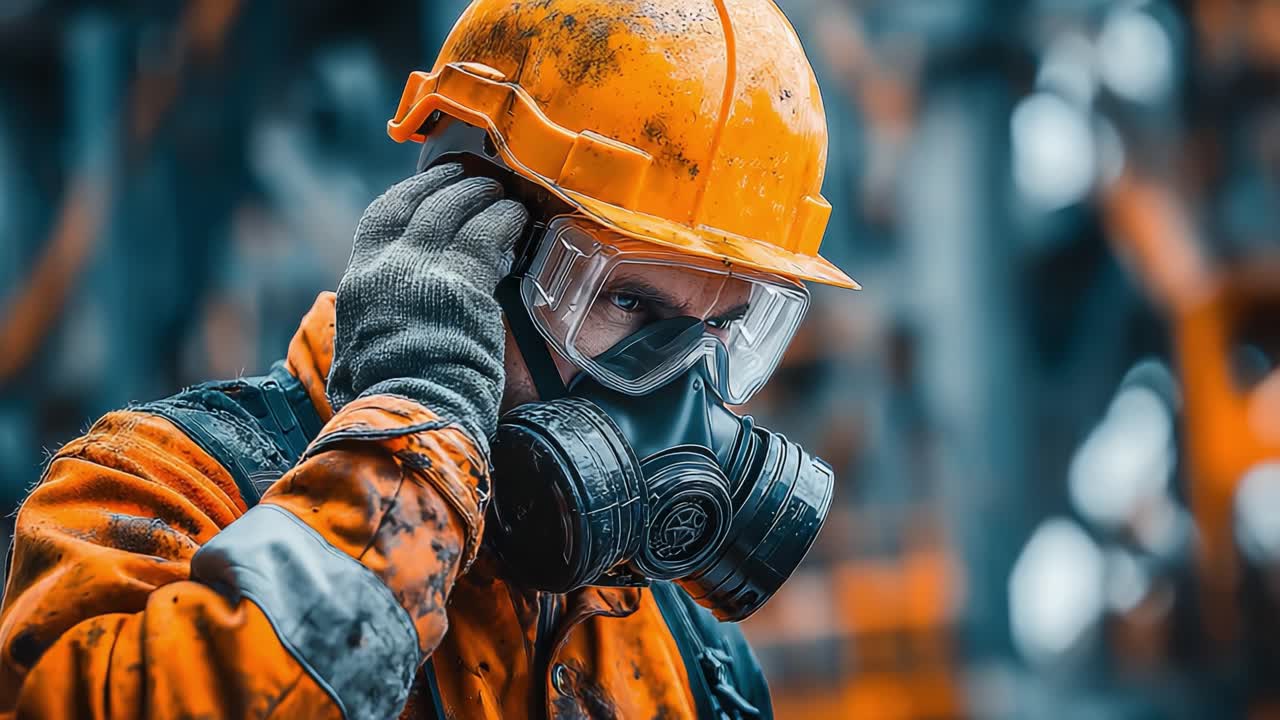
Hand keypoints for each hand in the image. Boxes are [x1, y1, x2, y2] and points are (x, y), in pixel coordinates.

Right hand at [326, 163, 528, 452]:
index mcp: (359, 284)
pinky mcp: (462, 280)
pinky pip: (488, 233)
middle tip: (471, 177)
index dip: (408, 195)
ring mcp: (424, 269)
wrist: (412, 413)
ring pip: (454, 211)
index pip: (380, 219)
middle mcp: (387, 267)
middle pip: (419, 205)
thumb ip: (364, 334)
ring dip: (480, 196)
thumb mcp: (355, 361)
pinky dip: (503, 221)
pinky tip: (516, 219)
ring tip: (500, 194)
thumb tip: (361, 337)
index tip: (428, 183)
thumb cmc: (390, 400)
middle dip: (448, 187)